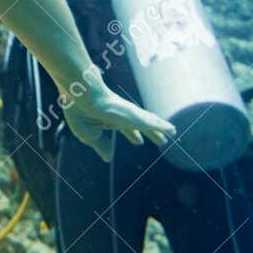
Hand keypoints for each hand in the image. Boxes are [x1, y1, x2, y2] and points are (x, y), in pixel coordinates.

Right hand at [58, 66, 174, 161]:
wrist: (82, 95)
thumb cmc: (80, 111)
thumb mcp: (89, 135)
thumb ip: (101, 146)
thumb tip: (109, 157)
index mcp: (107, 119)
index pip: (123, 128)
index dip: (132, 135)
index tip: (139, 141)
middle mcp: (120, 115)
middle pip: (139, 125)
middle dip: (149, 132)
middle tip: (161, 140)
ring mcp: (128, 114)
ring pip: (149, 122)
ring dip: (160, 129)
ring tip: (172, 132)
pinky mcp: (134, 115)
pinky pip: (152, 122)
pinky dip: (162, 127)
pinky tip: (171, 130)